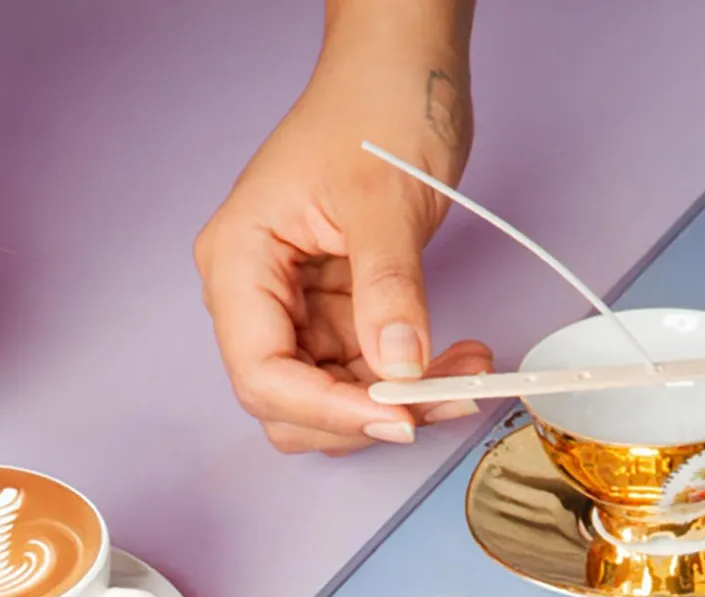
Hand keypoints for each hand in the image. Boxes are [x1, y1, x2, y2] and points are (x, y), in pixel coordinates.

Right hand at [195, 2, 490, 454]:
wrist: (402, 70)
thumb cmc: (375, 105)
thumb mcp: (385, 199)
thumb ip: (388, 287)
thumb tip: (398, 365)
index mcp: (240, 262)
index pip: (263, 373)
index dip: (326, 409)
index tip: (396, 417)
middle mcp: (258, 297)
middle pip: (291, 403)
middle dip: (364, 416)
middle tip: (438, 402)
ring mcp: (300, 310)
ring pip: (336, 400)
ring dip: (399, 405)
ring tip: (465, 374)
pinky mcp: (341, 316)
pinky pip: (369, 376)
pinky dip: (413, 382)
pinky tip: (458, 361)